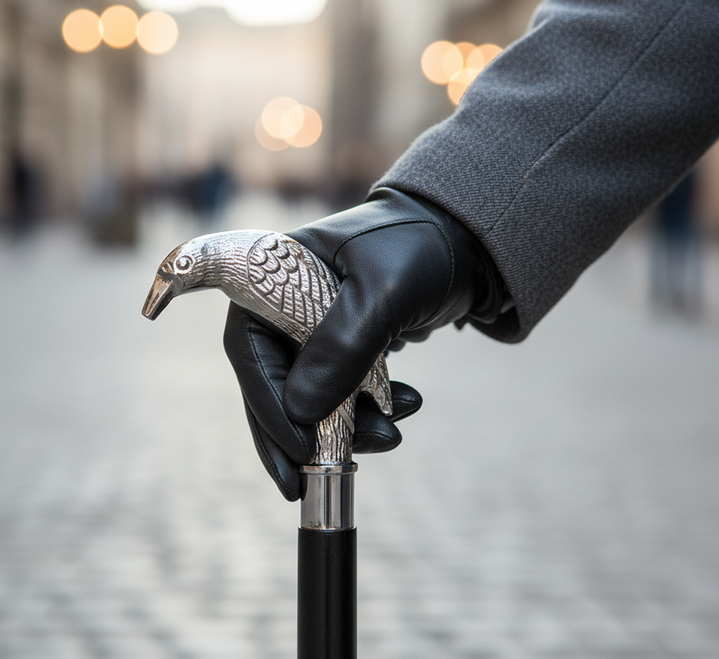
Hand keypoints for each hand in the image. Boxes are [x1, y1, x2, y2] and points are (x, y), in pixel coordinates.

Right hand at [223, 188, 503, 499]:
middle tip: (312, 480)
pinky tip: (407, 410)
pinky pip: (342, 392)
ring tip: (391, 439)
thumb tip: (300, 413)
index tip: (295, 447)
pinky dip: (368, 412)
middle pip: (273, 382)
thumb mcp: (383, 293)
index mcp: (275, 276)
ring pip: (311, 396)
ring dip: (346, 427)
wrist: (471, 237)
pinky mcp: (344, 345)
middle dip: (299, 434)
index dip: (262, 401)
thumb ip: (342, 348)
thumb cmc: (420, 247)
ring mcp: (313, 328)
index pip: (247, 347)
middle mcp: (284, 303)